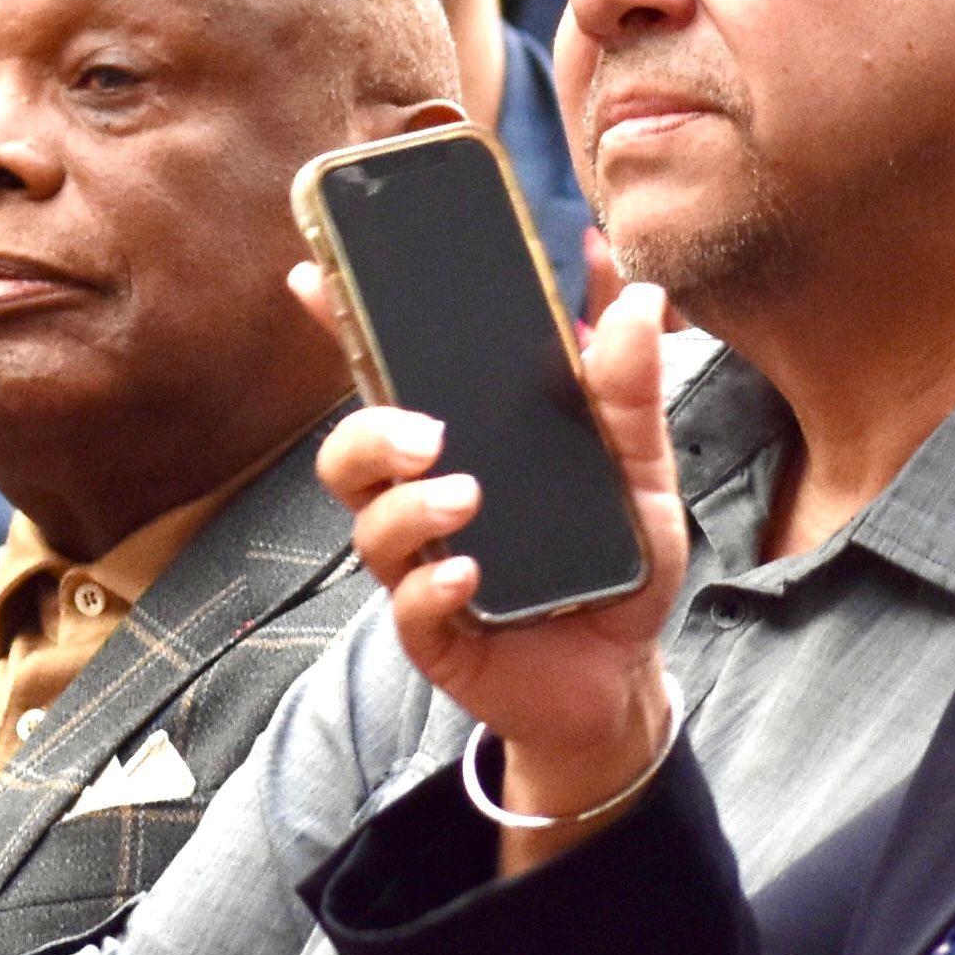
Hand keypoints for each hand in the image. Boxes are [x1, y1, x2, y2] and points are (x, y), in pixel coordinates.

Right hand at [314, 266, 689, 869]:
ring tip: (465, 499)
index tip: (314, 278)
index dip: (344, 327)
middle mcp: (424, 498)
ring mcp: (422, 565)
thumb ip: (631, 391)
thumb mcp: (641, 470)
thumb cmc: (614, 564)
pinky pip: (408, 605)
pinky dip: (433, 585)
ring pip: (369, 524)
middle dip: (370, 432)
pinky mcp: (436, 631)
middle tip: (425, 431)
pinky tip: (472, 575)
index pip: (392, 378)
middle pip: (350, 451)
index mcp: (465, 444)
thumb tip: (640, 300)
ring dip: (406, 506)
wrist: (625, 676)